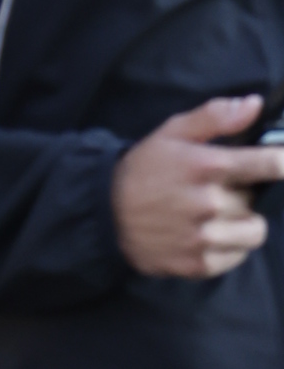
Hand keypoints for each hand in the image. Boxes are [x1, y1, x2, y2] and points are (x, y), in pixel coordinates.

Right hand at [111, 95, 283, 277]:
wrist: (104, 214)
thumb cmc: (142, 170)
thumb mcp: (172, 132)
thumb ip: (216, 116)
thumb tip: (255, 105)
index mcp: (206, 166)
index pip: (270, 163)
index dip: (281, 162)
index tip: (279, 162)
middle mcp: (208, 203)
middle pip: (258, 199)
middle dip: (244, 193)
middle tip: (219, 190)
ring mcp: (203, 237)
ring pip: (255, 231)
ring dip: (243, 223)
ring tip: (220, 216)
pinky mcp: (197, 264)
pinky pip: (237, 256)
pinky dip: (230, 247)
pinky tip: (209, 236)